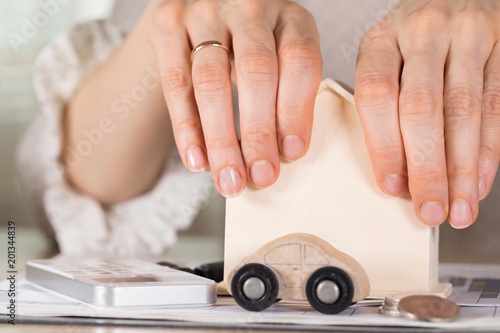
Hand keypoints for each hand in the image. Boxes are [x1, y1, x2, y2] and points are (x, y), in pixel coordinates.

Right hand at [149, 0, 321, 196]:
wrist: (206, 9)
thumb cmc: (253, 46)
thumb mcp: (281, 57)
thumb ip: (286, 94)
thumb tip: (282, 154)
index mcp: (289, 17)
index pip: (299, 61)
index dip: (296, 111)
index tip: (291, 153)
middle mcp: (248, 7)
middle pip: (255, 72)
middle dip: (258, 133)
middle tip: (260, 177)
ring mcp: (205, 12)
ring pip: (211, 80)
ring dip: (221, 138)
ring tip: (228, 179)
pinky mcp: (168, 23)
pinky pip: (175, 82)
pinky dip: (186, 126)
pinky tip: (197, 159)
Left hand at [355, 0, 499, 227]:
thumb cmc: (413, 43)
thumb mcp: (386, 60)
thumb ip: (385, 106)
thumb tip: (396, 178)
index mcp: (381, 40)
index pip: (376, 95)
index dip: (383, 146)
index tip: (392, 186)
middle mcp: (422, 32)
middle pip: (422, 108)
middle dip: (426, 168)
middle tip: (429, 210)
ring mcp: (466, 35)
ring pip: (464, 111)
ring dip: (462, 169)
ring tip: (459, 208)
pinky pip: (495, 104)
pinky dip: (488, 150)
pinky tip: (480, 182)